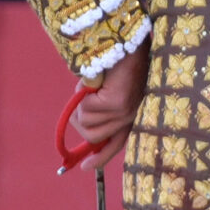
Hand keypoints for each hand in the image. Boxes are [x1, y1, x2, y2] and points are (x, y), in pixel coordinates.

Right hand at [74, 47, 148, 170]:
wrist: (123, 42)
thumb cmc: (112, 63)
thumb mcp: (102, 91)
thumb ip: (96, 109)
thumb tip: (82, 122)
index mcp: (128, 115)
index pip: (115, 144)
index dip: (100, 158)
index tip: (84, 167)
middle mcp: (129, 117)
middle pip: (92, 136)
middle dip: (79, 118)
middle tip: (83, 98)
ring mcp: (125, 112)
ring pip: (86, 123)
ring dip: (81, 104)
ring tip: (92, 86)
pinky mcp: (118, 104)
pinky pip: (86, 110)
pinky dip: (83, 94)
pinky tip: (95, 82)